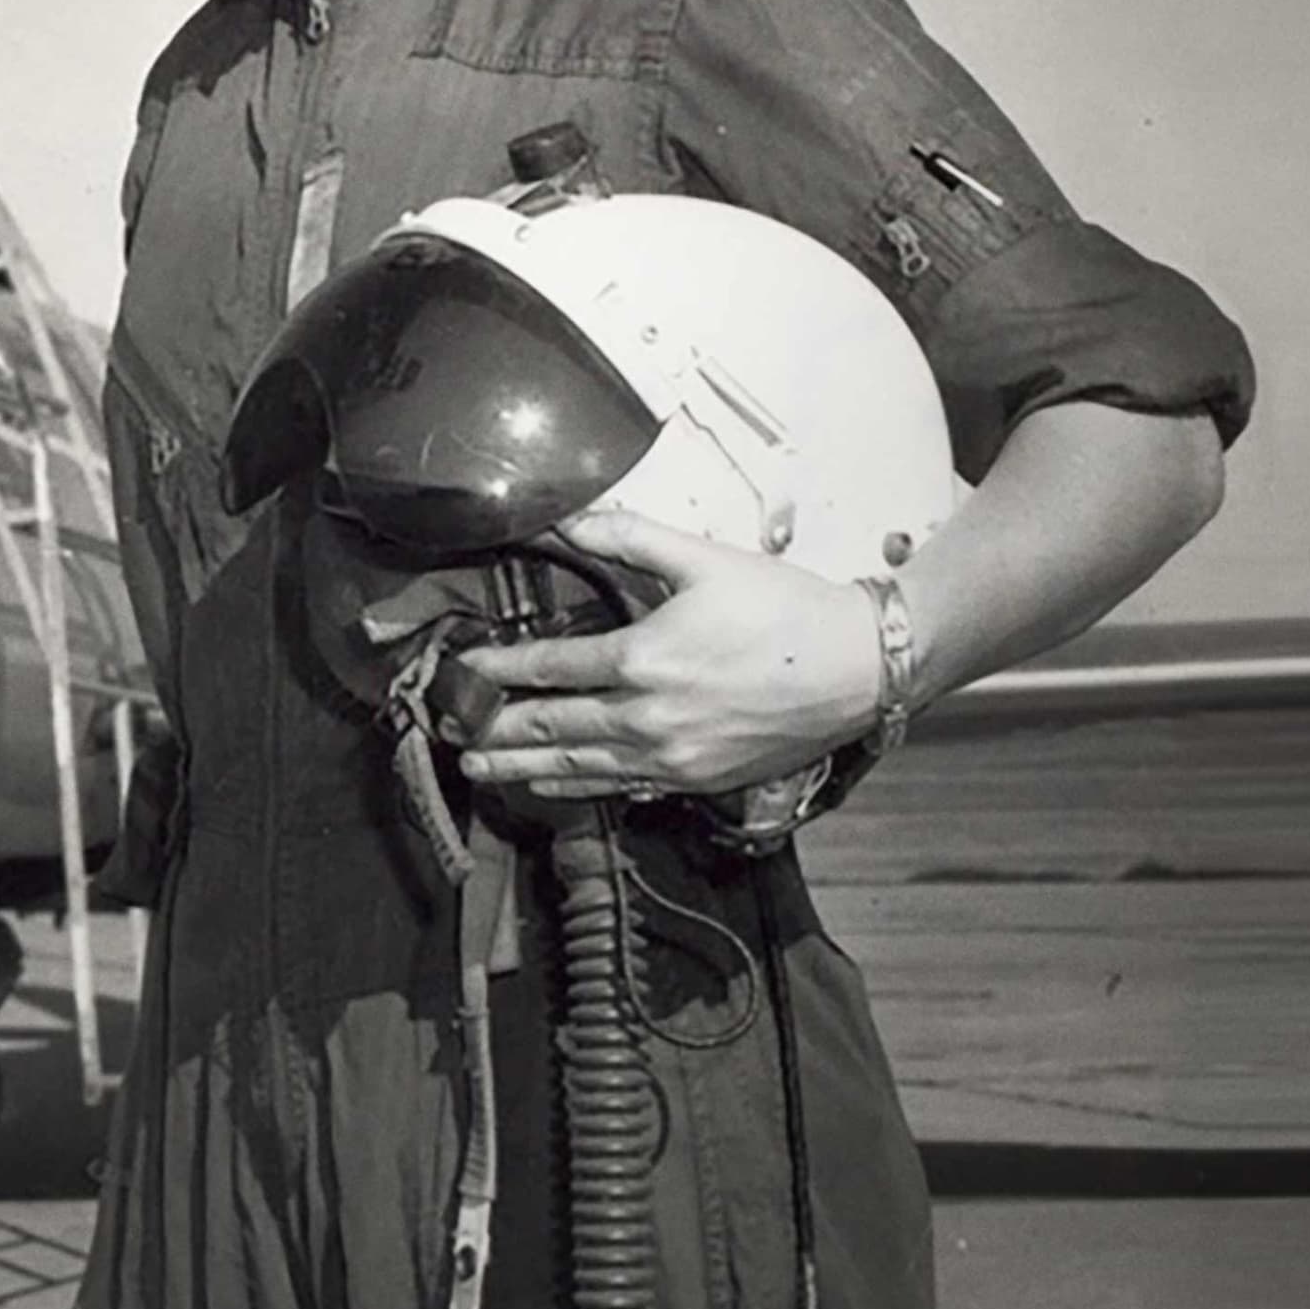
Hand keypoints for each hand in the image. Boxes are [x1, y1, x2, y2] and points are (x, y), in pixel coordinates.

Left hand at [454, 509, 880, 799]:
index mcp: (645, 660)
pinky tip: (551, 783)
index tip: (460, 672)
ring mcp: (673, 759)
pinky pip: (622, 788)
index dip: (497, 671)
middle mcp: (650, 719)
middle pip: (552, 726)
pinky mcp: (697, 781)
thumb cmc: (785, 610)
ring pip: (580, 766)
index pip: (549, 668)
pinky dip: (578, 785)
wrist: (860, 669)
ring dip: (524, 766)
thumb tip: (567, 520)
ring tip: (481, 768)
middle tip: (449, 730)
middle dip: (495, 729)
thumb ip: (627, 539)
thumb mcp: (702, 560)